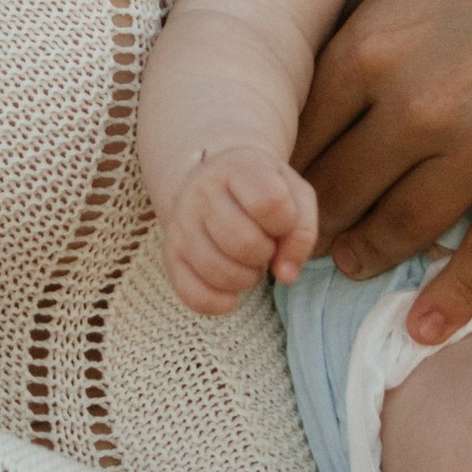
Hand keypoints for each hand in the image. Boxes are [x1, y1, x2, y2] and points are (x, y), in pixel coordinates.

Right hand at [156, 148, 320, 317]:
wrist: (212, 179)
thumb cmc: (262, 190)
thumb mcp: (294, 195)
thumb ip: (302, 232)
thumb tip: (286, 275)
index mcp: (237, 169)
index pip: (270, 203)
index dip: (285, 223)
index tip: (280, 222)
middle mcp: (202, 192)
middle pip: (244, 243)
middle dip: (265, 254)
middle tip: (264, 246)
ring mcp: (181, 224)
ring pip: (219, 273)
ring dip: (246, 279)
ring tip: (247, 263)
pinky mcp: (169, 254)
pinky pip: (193, 295)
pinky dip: (219, 303)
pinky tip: (230, 291)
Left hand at [296, 0, 471, 346]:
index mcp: (375, 42)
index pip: (297, 132)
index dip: (276, 167)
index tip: (270, 185)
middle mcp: (421, 102)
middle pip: (336, 191)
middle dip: (310, 221)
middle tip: (299, 237)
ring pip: (399, 230)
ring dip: (365, 256)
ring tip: (352, 263)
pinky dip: (450, 301)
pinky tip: (422, 328)